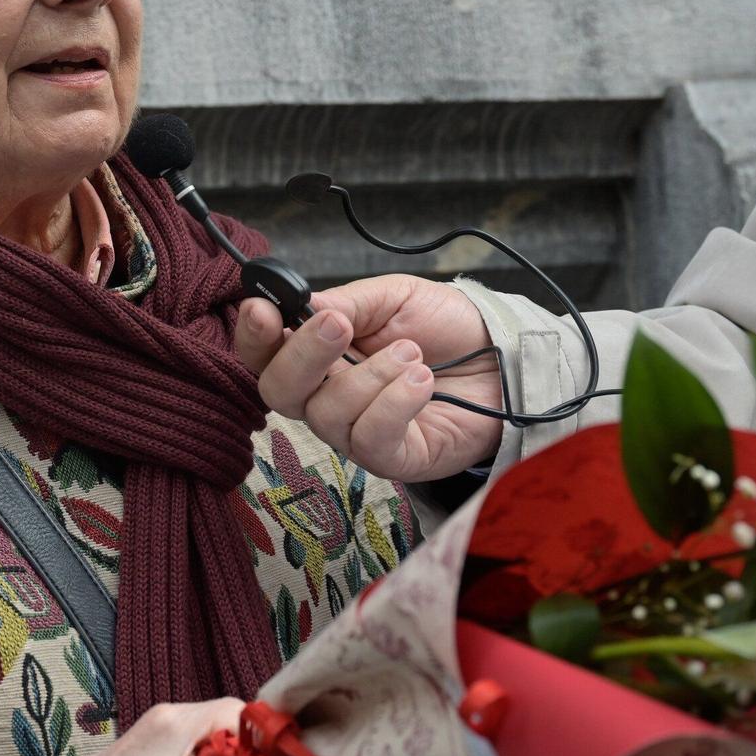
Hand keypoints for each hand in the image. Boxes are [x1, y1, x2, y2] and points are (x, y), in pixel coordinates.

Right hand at [234, 275, 504, 481]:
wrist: (503, 356)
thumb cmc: (444, 328)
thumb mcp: (393, 297)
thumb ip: (346, 301)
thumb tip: (300, 306)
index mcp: (317, 353)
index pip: (263, 353)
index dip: (253, 335)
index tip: (264, 310)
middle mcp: (326, 396)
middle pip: (277, 391)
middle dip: (302, 355)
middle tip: (340, 326)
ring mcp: (355, 432)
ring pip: (326, 415)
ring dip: (370, 376)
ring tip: (413, 353)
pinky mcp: (392, 459)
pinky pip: (370, 440)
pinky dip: (394, 404)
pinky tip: (421, 380)